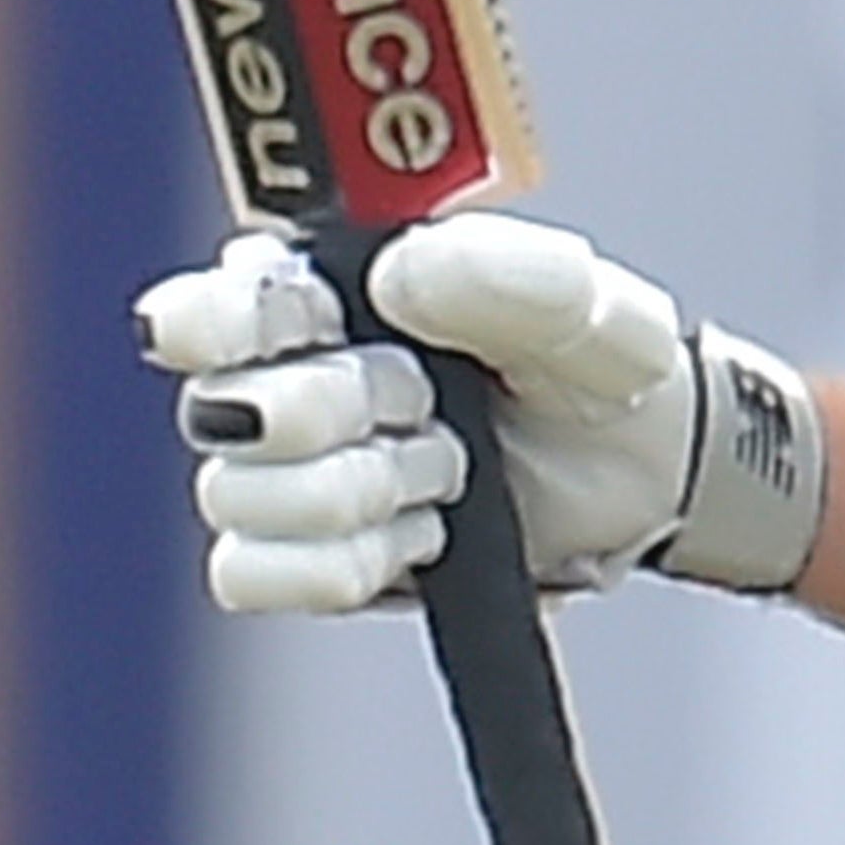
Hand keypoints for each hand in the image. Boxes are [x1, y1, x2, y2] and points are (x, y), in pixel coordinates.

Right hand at [135, 216, 823, 611]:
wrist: (639, 468)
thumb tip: (396, 276)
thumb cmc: (588, 361)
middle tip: (430, 396)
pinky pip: (254, 575)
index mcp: (320, 286)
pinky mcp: (298, 558)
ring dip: (368, 487)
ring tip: (449, 461)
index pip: (206, 303)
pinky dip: (352, 558)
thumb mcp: (572, 298)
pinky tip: (424, 528)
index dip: (219, 320)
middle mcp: (275, 372)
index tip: (301, 328)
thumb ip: (497, 268)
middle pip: (236, 411)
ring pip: (243, 498)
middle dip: (352, 409)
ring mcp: (278, 471)